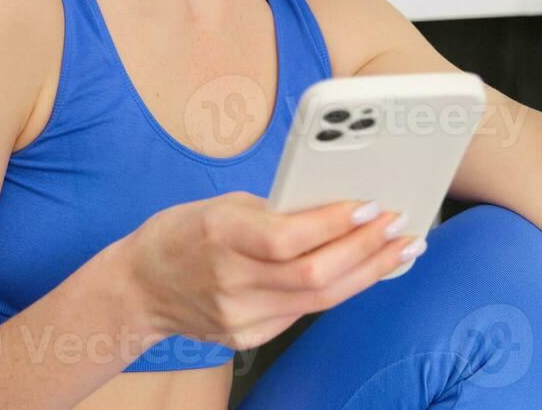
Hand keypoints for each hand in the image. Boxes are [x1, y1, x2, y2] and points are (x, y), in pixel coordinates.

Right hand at [122, 191, 418, 351]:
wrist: (141, 287)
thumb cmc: (186, 231)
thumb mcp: (225, 205)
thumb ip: (277, 209)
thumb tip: (340, 205)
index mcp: (220, 234)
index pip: (288, 238)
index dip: (336, 224)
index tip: (372, 206)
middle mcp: (230, 281)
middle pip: (314, 275)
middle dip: (367, 249)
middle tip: (401, 226)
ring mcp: (239, 317)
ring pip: (320, 300)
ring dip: (368, 272)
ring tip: (400, 249)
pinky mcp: (248, 337)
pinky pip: (305, 312)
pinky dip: (339, 289)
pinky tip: (364, 271)